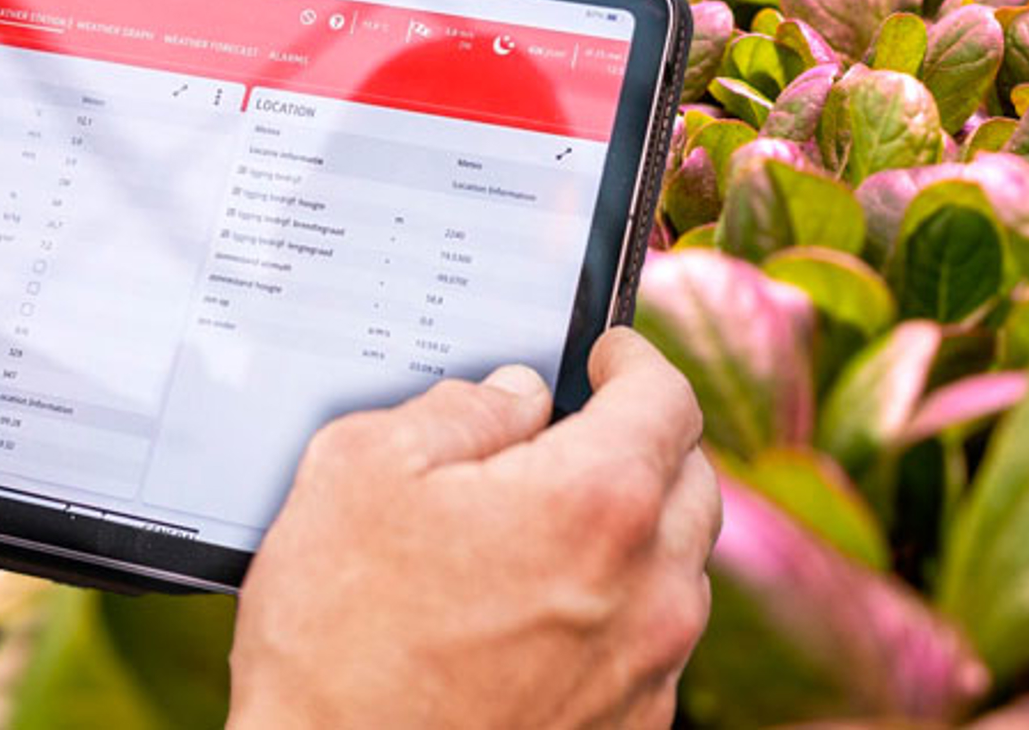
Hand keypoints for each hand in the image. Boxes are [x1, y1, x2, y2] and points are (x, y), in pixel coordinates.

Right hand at [228, 328, 719, 729]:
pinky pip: (653, 645)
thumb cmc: (338, 644)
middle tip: (582, 431)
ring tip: (554, 526)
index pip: (667, 396)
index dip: (634, 361)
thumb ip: (459, 408)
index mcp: (597, 502)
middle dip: (645, 441)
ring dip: (638, 530)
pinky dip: (621, 608)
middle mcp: (648, 589)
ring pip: (679, 566)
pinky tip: (546, 609)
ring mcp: (646, 671)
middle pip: (691, 478)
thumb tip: (516, 396)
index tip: (608, 357)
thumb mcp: (362, 471)